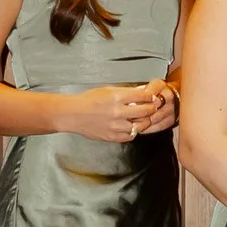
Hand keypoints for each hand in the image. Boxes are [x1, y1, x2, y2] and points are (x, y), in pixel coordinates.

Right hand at [57, 81, 175, 143]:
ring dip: (144, 121)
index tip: (152, 97)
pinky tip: (131, 126)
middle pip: (146, 111)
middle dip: (152, 108)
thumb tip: (143, 91)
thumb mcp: (108, 90)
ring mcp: (116, 126)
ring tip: (142, 118)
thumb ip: (126, 91)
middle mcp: (118, 112)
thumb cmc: (89, 100)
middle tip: (153, 107)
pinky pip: (130, 136)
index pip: (143, 95)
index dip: (151, 96)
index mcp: (117, 97)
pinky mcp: (112, 137)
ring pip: (140, 126)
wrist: (73, 114)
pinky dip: (133, 131)